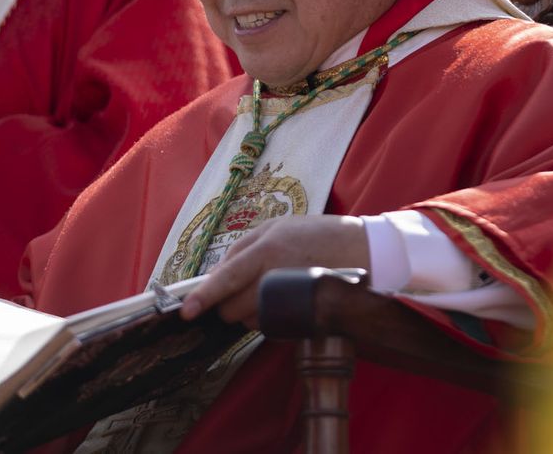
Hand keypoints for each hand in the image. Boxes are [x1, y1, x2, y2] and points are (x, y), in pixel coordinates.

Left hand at [179, 215, 368, 327]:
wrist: (365, 251)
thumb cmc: (320, 235)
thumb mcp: (278, 226)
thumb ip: (243, 247)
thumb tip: (217, 273)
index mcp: (267, 250)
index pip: (226, 278)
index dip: (204, 297)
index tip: (187, 312)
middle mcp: (275, 277)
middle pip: (232, 308)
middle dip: (230, 303)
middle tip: (247, 285)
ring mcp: (289, 301)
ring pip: (250, 321)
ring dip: (252, 310)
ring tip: (274, 286)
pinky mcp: (300, 318)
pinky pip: (270, 326)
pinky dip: (269, 316)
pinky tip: (285, 298)